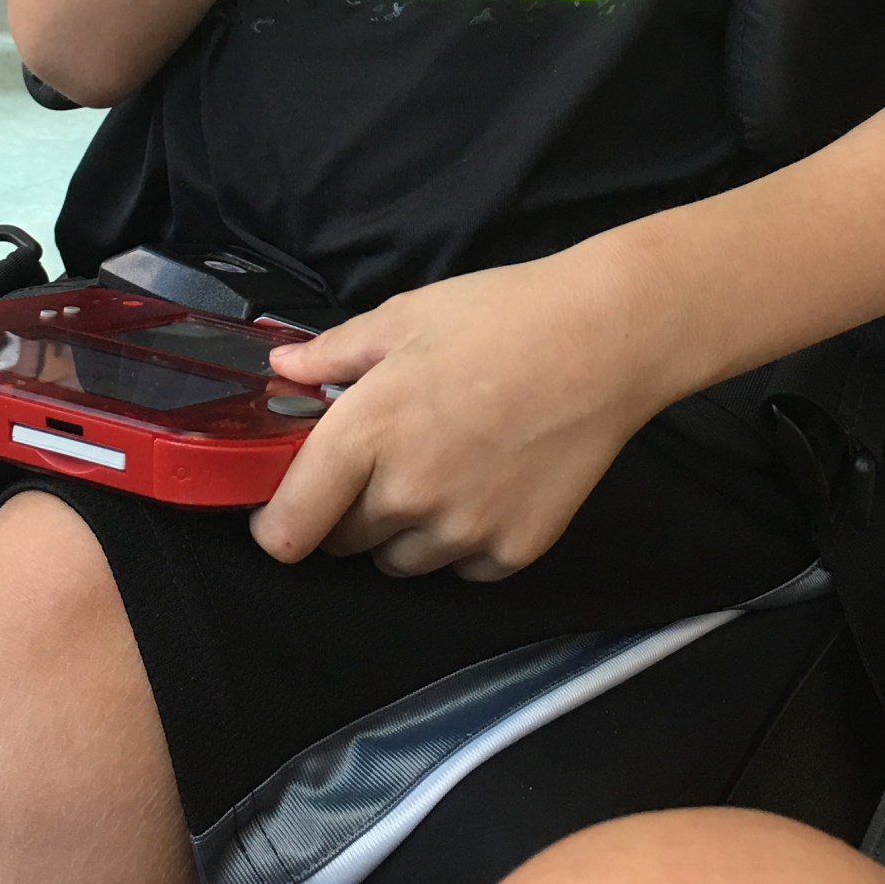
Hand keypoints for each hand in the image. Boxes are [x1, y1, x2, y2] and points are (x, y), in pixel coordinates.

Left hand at [250, 257, 648, 581]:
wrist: (607, 339)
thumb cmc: (502, 315)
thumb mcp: (406, 317)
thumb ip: (332, 354)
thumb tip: (282, 372)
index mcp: (366, 434)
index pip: (287, 530)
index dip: (276, 525)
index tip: (286, 508)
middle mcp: (408, 495)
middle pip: (342, 544)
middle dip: (346, 511)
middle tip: (383, 459)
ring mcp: (464, 531)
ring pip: (400, 561)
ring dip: (404, 530)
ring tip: (443, 468)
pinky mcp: (513, 551)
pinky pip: (462, 568)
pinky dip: (464, 540)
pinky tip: (488, 485)